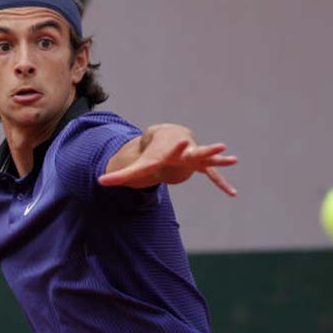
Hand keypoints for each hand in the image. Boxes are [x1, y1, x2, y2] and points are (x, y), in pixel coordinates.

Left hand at [98, 124, 237, 196]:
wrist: (170, 138)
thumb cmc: (153, 155)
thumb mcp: (138, 166)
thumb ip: (121, 175)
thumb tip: (99, 182)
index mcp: (170, 153)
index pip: (174, 151)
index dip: (179, 148)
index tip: (186, 140)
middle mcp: (185, 153)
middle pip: (195, 152)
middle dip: (206, 150)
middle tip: (219, 145)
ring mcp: (195, 158)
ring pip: (208, 159)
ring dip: (219, 159)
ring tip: (233, 159)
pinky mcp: (201, 165)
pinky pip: (212, 176)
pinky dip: (221, 184)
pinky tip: (232, 194)